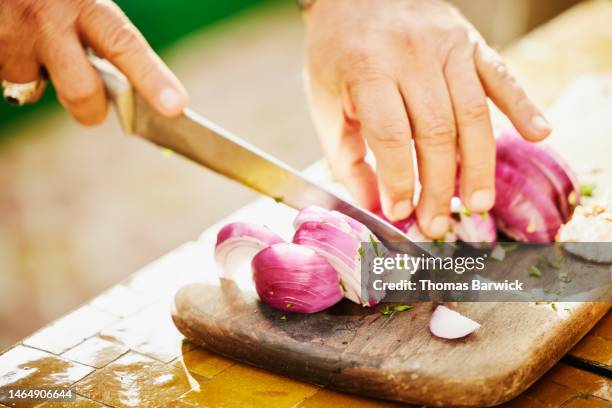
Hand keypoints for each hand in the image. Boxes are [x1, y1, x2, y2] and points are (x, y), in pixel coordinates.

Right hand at [0, 0, 187, 124]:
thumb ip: (101, 31)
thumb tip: (122, 86)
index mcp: (86, 3)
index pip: (124, 45)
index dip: (151, 79)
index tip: (176, 106)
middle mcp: (48, 19)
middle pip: (81, 92)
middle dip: (90, 110)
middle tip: (94, 106)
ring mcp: (11, 33)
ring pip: (32, 83)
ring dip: (36, 72)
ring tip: (34, 38)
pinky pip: (5, 70)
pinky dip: (13, 60)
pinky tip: (12, 33)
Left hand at [304, 0, 551, 237]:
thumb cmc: (337, 53)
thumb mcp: (324, 103)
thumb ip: (346, 157)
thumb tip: (373, 205)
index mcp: (367, 69)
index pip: (390, 135)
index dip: (399, 180)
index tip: (401, 212)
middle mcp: (410, 55)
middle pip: (436, 131)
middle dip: (439, 186)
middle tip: (439, 224)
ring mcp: (445, 45)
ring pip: (472, 113)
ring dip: (479, 164)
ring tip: (479, 203)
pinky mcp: (469, 41)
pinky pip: (501, 75)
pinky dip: (523, 105)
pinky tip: (538, 133)